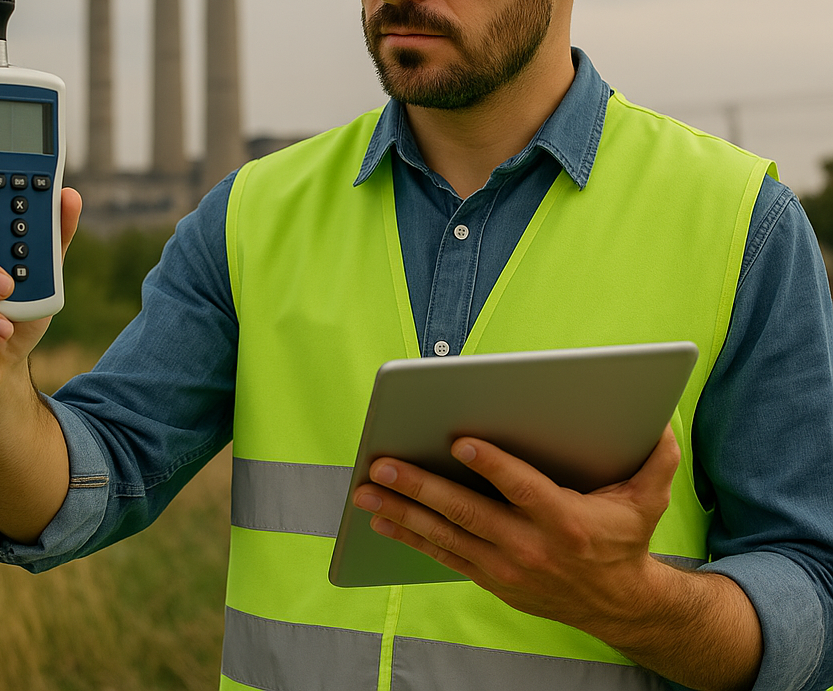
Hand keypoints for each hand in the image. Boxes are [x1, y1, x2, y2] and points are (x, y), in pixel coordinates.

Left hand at [353, 428, 680, 639]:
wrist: (620, 607)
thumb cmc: (627, 540)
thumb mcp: (649, 499)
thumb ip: (656, 457)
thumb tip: (659, 416)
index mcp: (566, 521)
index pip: (523, 489)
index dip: (492, 466)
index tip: (459, 441)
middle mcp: (530, 547)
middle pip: (468, 513)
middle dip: (420, 487)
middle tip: (381, 464)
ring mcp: (507, 569)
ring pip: (445, 536)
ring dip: (401, 511)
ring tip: (365, 490)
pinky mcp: (492, 580)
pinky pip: (443, 557)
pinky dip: (410, 538)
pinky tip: (381, 520)